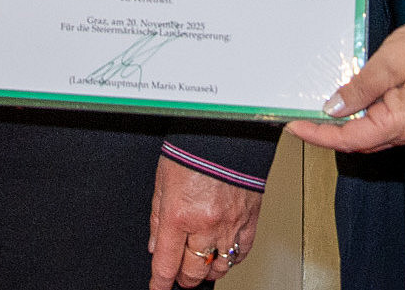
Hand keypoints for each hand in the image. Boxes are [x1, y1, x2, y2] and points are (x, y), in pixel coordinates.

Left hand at [148, 155, 262, 286]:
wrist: (228, 132)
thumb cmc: (193, 148)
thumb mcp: (162, 179)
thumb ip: (157, 216)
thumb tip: (155, 245)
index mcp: (178, 214)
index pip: (166, 263)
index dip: (160, 282)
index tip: (158, 288)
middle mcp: (205, 225)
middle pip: (193, 271)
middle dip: (183, 278)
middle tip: (178, 276)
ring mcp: (230, 225)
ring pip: (219, 268)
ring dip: (207, 271)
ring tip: (200, 266)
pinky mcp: (249, 221)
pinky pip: (241, 253)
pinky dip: (231, 259)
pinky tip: (223, 255)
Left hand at [285, 15, 404, 153]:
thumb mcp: (388, 63)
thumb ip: (359, 88)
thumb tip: (333, 108)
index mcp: (399, 124)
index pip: (349, 140)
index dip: (318, 135)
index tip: (293, 126)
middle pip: (358, 141)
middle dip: (327, 133)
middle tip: (299, 118)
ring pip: (369, 133)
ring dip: (343, 126)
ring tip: (316, 111)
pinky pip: (381, 122)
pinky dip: (360, 116)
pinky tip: (346, 101)